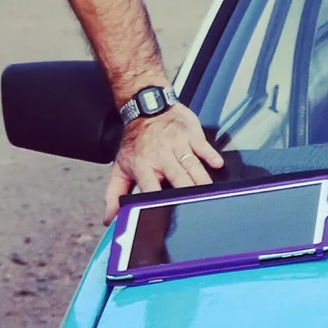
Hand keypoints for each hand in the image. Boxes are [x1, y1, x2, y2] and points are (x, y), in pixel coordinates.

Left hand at [103, 103, 223, 219]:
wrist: (146, 107)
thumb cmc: (136, 142)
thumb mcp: (121, 167)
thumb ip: (114, 195)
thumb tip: (110, 219)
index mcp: (142, 166)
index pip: (150, 187)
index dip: (157, 200)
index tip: (164, 212)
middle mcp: (160, 156)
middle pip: (177, 178)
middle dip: (187, 192)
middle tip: (194, 206)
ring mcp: (176, 144)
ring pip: (192, 166)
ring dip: (201, 180)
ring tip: (208, 193)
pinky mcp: (190, 135)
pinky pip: (203, 147)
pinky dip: (211, 156)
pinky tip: (216, 165)